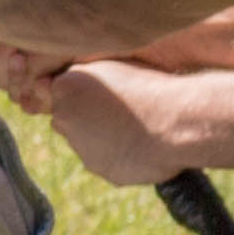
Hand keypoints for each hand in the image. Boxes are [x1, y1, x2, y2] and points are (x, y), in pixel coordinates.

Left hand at [24, 56, 197, 190]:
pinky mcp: (100, 169)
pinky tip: (141, 145)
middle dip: (85, 117)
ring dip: (102, 137)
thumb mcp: (112, 65)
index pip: (57, 92)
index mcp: (65, 87)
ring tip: (136, 126)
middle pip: (66, 119)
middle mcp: (64, 118)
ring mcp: (81, 147)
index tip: (105, 94)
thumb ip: (82, 74)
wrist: (177, 121)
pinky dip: (119, 156)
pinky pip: (106, 162)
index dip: (82, 93)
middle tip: (121, 111)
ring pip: (85, 142)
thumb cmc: (151, 86)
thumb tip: (56, 82)